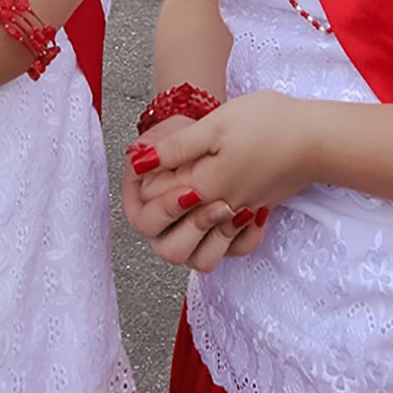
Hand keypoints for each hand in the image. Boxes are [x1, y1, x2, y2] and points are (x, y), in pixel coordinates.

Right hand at [119, 134, 262, 272]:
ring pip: (201, 261)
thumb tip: (139, 159)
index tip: (190, 191)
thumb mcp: (184, 131)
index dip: (165, 209)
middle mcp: (167, 224)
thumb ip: (161, 147)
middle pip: (170, 249)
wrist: (240, 134)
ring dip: (219, 238)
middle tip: (220, 204)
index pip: (145, 219)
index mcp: (146, 200)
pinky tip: (254, 214)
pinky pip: (232, 254)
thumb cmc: (205, 132)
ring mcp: (194, 236)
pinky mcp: (221, 238)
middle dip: (196, 226)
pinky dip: (245, 238)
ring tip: (237, 210)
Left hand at [122, 91, 303, 270]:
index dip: (143, 185)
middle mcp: (219, 212)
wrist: (318, 137)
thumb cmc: (269, 123)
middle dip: (160, 220)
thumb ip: (175, 148)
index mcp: (203, 188)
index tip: (150, 160)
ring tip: (187, 202)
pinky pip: (232, 246)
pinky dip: (223, 240)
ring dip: (190, 237)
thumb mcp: (216, 124)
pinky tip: (220, 213)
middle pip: (171, 245)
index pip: (152, 206)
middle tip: (165, 185)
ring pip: (202, 255)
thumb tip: (137, 162)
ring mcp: (240, 217)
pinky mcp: (256, 213)